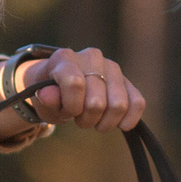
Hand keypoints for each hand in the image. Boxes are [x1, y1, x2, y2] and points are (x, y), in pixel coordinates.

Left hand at [0, 45, 145, 137]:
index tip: (65, 112)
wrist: (63, 86)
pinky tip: (119, 125)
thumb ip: (45, 98)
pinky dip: (129, 120)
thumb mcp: (42, 99)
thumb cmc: (51, 94)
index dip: (70, 107)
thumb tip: (47, 95)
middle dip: (86, 119)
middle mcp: (91, 56)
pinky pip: (138, 102)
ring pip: (119, 105)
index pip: (74, 84)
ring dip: (105, 123)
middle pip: (97, 102)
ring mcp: (112, 67)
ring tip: (94, 120)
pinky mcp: (127, 80)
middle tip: (78, 119)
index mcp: (65, 57)